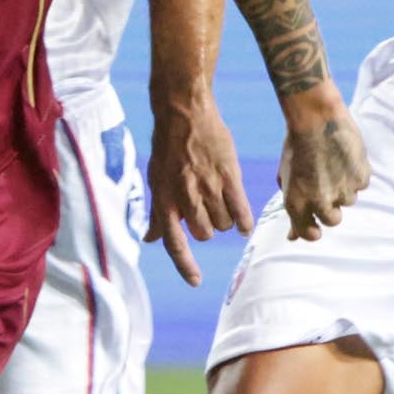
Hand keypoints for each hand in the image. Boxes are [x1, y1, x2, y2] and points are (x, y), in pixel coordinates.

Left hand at [144, 90, 252, 285]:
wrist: (184, 112)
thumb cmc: (168, 147)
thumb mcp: (155, 179)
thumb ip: (157, 213)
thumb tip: (149, 240)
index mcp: (164, 199)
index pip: (173, 242)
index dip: (185, 265)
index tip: (196, 281)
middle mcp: (185, 196)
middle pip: (204, 234)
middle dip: (207, 229)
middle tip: (207, 211)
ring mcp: (208, 186)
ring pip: (223, 224)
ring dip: (224, 221)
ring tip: (220, 204)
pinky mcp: (228, 175)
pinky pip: (240, 211)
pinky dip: (243, 222)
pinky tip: (243, 224)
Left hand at [273, 93, 368, 239]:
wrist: (315, 118)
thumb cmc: (296, 146)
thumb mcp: (286, 179)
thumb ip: (292, 207)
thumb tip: (292, 236)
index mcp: (297, 204)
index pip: (309, 234)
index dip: (313, 230)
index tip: (315, 223)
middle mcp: (321, 202)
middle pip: (333, 221)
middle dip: (330, 208)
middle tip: (326, 185)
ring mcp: (344, 191)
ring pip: (348, 200)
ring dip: (343, 187)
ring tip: (333, 163)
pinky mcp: (361, 178)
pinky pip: (361, 183)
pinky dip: (355, 173)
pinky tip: (344, 156)